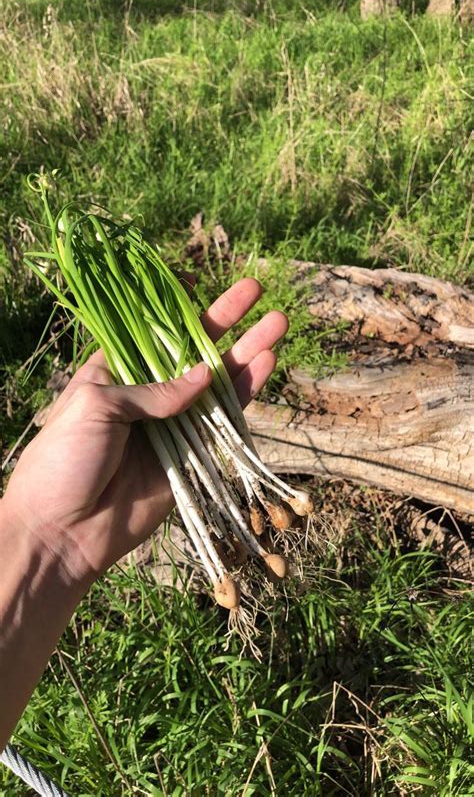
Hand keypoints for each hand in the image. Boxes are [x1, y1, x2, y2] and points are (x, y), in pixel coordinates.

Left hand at [2, 278, 287, 583]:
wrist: (64, 531)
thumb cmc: (64, 459)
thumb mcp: (96, 407)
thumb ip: (152, 390)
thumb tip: (205, 377)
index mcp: (113, 372)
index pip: (150, 330)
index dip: (175, 307)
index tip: (199, 280)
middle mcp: (146, 393)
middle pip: (192, 349)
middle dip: (225, 320)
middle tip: (256, 290)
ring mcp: (171, 423)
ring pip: (216, 382)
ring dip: (246, 352)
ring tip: (277, 321)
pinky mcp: (190, 455)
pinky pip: (222, 421)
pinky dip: (245, 394)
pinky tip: (266, 365)